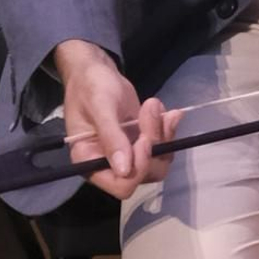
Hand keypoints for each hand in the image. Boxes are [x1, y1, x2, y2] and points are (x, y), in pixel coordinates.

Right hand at [54, 39, 182, 202]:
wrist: (96, 72)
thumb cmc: (90, 86)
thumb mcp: (99, 107)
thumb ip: (111, 137)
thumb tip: (124, 170)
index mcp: (90, 162)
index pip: (121, 186)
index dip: (138, 167)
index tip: (143, 139)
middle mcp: (109, 166)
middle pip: (145, 175)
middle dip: (154, 144)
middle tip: (149, 111)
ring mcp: (128, 155)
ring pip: (158, 161)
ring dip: (163, 134)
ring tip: (153, 105)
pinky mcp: (141, 143)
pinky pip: (164, 147)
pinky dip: (168, 130)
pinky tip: (167, 112)